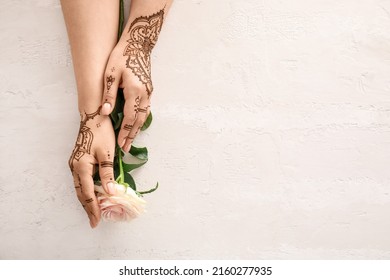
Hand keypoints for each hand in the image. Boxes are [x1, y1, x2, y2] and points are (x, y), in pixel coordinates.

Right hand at [68, 108, 115, 227]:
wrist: (93, 117)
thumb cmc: (101, 133)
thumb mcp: (107, 153)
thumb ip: (107, 173)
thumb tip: (110, 192)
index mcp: (82, 167)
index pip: (88, 193)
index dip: (93, 208)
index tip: (97, 221)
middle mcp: (75, 167)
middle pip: (81, 193)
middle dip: (88, 208)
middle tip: (94, 221)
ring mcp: (74, 164)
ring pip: (80, 188)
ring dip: (87, 200)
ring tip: (95, 212)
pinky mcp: (77, 162)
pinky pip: (81, 181)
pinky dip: (87, 190)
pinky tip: (93, 195)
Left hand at [100, 9, 164, 151]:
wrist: (139, 45)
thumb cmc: (122, 56)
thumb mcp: (110, 74)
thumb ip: (108, 94)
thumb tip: (105, 112)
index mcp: (134, 91)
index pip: (130, 117)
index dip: (125, 132)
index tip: (120, 144)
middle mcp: (145, 94)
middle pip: (139, 121)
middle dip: (132, 135)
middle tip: (126, 148)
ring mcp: (149, 93)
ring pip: (144, 116)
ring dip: (137, 129)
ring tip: (131, 140)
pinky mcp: (149, 90)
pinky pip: (146, 110)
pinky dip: (141, 120)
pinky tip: (136, 125)